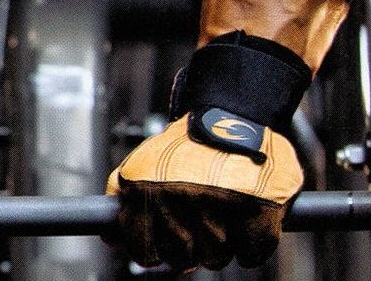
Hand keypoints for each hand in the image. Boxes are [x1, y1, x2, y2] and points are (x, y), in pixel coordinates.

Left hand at [105, 113, 301, 271]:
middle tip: (197, 229)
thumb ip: (124, 199)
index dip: (154, 252)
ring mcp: (220, 206)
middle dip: (189, 249)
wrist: (233, 112)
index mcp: (146, 191)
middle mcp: (178, 199)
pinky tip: (246, 222)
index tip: (163, 246)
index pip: (143, 250)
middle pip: (183, 258)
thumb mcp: (144, 164)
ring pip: (218, 258)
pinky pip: (251, 253)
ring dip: (222, 245)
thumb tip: (111, 241)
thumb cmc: (189, 144)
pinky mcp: (259, 211)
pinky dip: (252, 244)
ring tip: (222, 218)